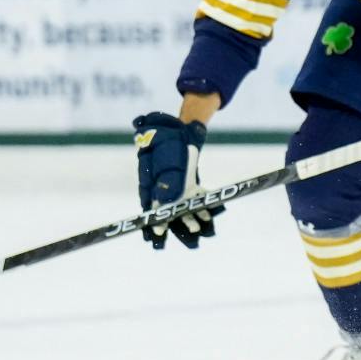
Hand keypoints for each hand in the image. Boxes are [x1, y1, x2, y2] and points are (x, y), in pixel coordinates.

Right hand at [132, 112, 221, 248]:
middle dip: (176, 220)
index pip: (151, 204)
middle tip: (186, 231)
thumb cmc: (164, 139)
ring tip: (200, 226)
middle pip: (168, 208)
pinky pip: (197, 195)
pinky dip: (203, 203)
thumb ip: (164, 178)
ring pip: (183, 205)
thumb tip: (164, 199)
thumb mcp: (162, 156)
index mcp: (150, 181)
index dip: (154, 218)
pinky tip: (210, 212)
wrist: (177, 128)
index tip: (157, 231)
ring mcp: (177, 185)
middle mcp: (163, 187)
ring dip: (191, 215)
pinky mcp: (190, 182)